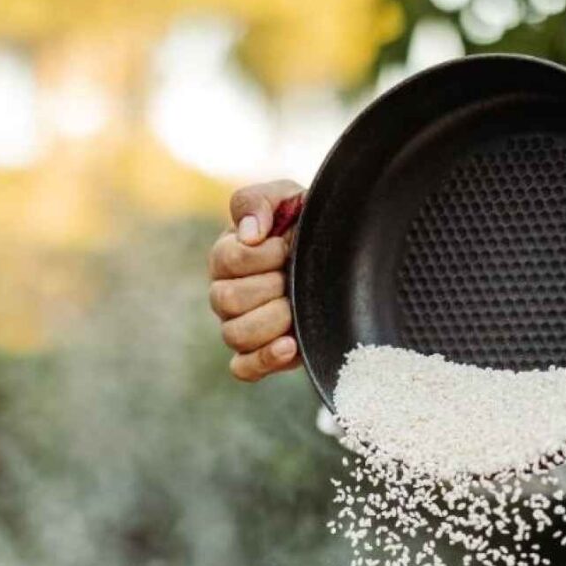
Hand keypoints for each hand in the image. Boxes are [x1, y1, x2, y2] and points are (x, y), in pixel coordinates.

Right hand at [208, 180, 304, 380]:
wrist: (340, 255)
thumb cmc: (307, 223)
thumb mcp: (287, 197)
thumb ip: (259, 201)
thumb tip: (249, 234)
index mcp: (228, 255)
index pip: (228, 259)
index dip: (263, 255)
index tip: (288, 244)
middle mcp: (227, 292)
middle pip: (226, 300)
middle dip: (270, 286)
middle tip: (294, 277)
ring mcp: (241, 325)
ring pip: (234, 335)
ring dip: (271, 321)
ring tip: (297, 309)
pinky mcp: (260, 354)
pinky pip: (244, 368)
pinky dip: (264, 359)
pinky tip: (290, 345)